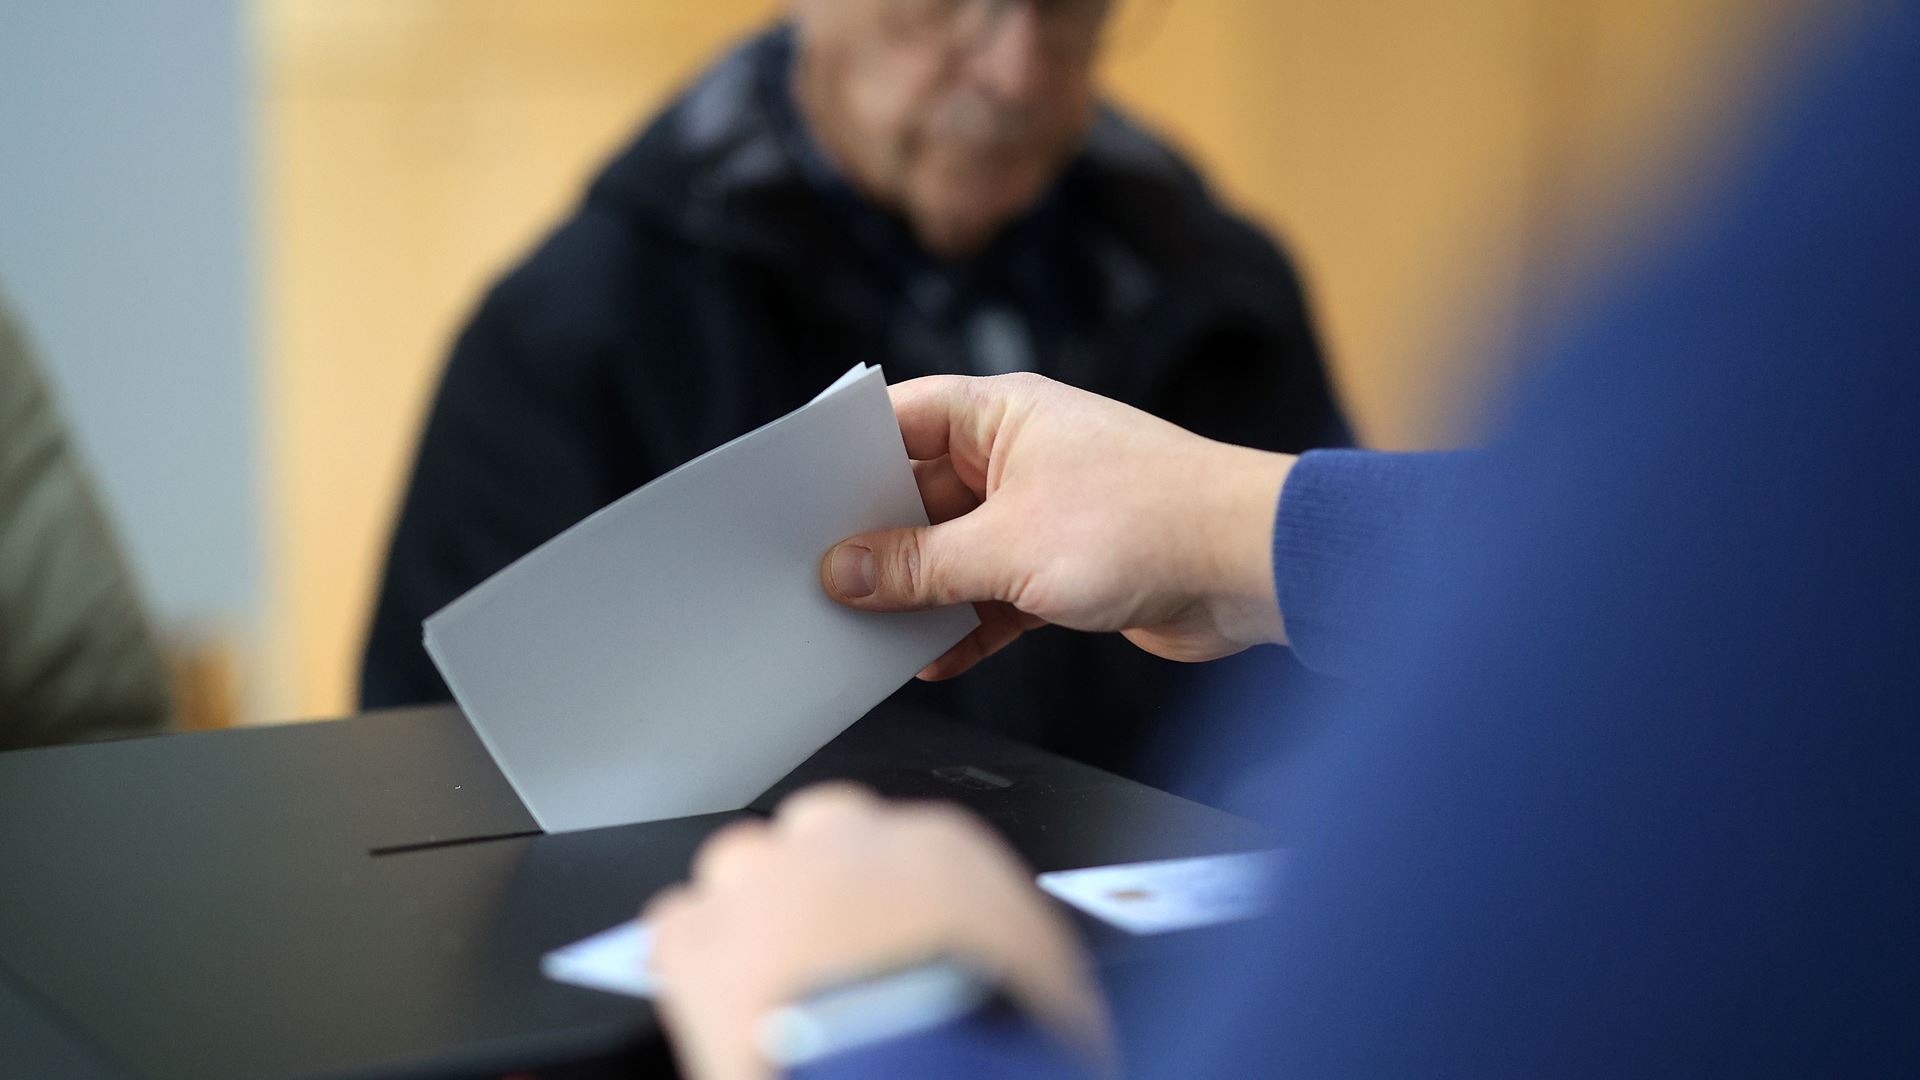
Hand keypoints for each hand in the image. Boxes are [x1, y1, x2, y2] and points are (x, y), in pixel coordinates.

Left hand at [644, 784, 1110, 1079]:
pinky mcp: (699, 941)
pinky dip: (693, 966)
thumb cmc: (991, 1032)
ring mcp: (765, 883)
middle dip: (816, 890)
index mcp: (940, 847)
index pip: (903, 846)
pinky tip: (718, 1010)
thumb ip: (1014, 954)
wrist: (922, 1070)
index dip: (889, 903)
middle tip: (829, 961)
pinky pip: (678, 929)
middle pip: (815, 837)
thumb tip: (1015, 973)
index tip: (890, 942)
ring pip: (739, 870)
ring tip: (770, 992)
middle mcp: (847, 842)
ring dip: (750, 922)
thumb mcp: (1047, 988)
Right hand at [822, 373, 1295, 678]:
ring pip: (955, 550)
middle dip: (875, 540)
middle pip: (919, 492)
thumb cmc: (1145, 521)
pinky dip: (965, 624)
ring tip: (862, 631)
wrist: (1250, 567)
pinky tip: (931, 660)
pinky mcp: (1066, 566)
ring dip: (920, 592)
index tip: (794, 499)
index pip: (898, 418)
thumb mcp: (1007, 547)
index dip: (844, 456)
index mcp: (1000, 414)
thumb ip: (919, 565)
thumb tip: (843, 572)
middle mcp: (1018, 453)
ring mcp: (1042, 510)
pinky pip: (994, 593)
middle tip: (817, 580)